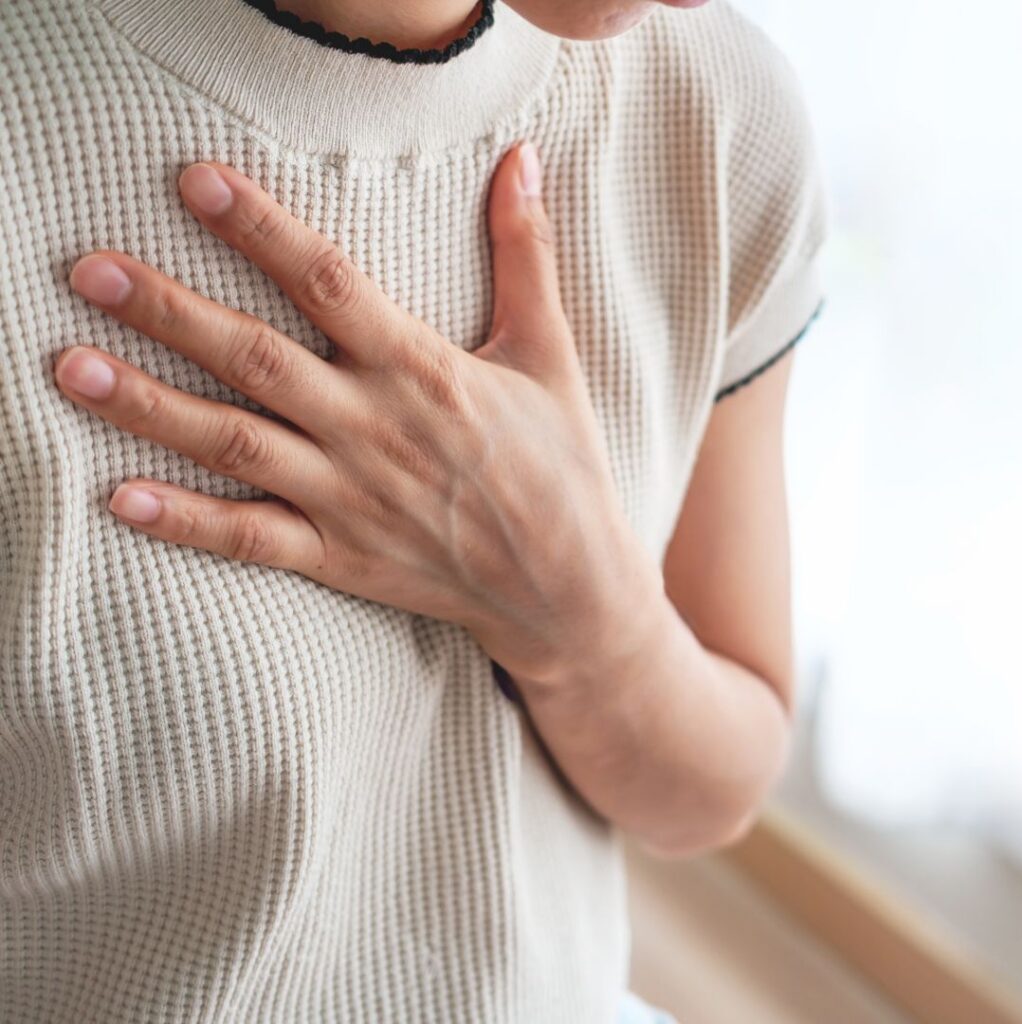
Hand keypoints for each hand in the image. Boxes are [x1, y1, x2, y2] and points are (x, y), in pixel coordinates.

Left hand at [54, 146, 660, 683]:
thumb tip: (524, 159)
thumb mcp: (550, 354)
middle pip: (257, 359)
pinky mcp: (340, 556)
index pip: (328, 283)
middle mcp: (374, 429)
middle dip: (169, 312)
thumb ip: (526, 254)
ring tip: (74, 370)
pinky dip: (187, 523)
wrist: (566, 588)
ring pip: (236, 444)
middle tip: (89, 272)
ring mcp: (350, 498)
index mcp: (422, 371)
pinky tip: (121, 496)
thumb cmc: (560, 466)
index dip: (259, 229)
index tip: (194, 183)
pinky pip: (252, 538)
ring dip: (152, 407)